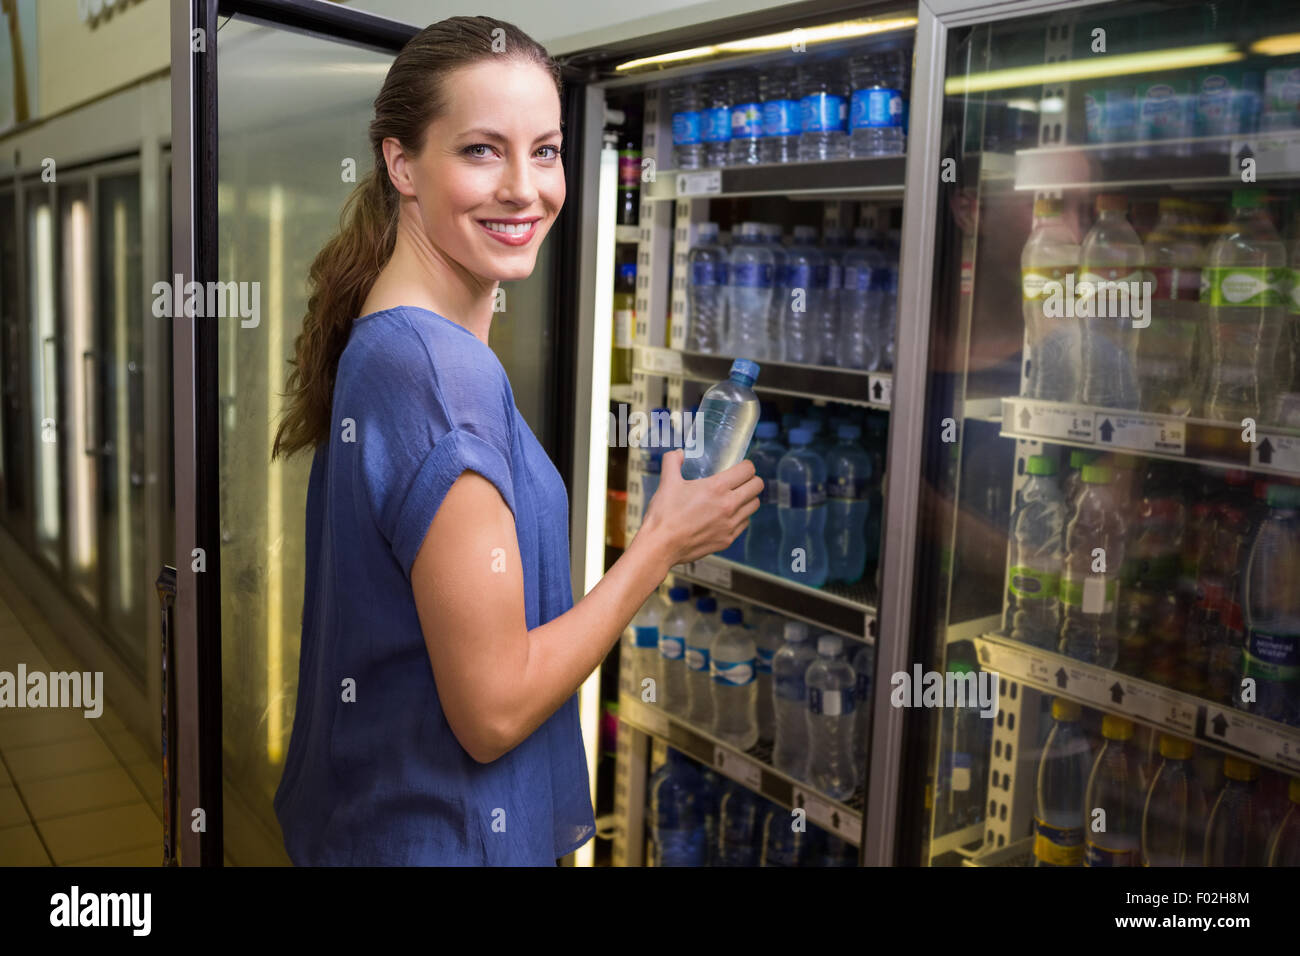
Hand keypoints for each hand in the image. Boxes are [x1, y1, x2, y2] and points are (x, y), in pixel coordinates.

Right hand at [638, 449, 762, 566]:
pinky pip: (744, 523)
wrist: (661, 545)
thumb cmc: (664, 514)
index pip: (748, 470)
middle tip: (741, 481)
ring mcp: (730, 524)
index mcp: (716, 488)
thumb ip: (672, 462)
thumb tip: (678, 453)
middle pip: (757, 486)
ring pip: (754, 505)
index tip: (740, 467)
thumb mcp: (667, 482)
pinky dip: (741, 517)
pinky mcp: (728, 539)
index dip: (746, 466)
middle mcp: (728, 505)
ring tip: (736, 497)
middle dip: (751, 480)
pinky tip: (728, 515)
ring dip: (748, 498)